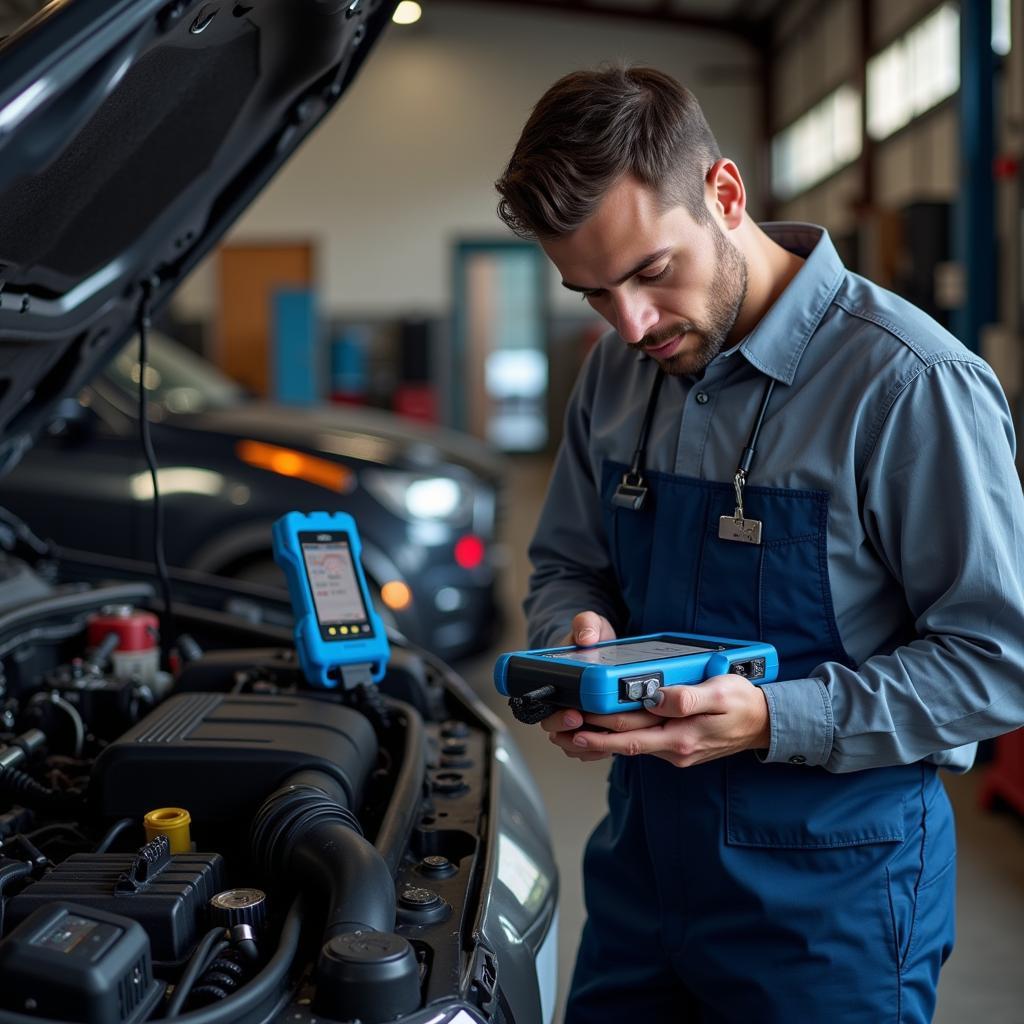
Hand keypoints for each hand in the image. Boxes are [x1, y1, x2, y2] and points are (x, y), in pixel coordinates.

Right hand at [538, 611, 617, 762]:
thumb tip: (586, 637)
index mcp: (554, 682)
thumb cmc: (590, 639)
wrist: (601, 648)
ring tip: (603, 737)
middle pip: (554, 728)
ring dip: (584, 744)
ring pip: (571, 743)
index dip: (556, 716)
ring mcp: (576, 717)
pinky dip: (598, 750)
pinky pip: (589, 748)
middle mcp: (560, 703)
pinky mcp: (593, 727)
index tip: (573, 713)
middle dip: (568, 729)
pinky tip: (612, 743)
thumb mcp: (591, 626)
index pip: (542, 705)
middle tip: (583, 721)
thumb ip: (587, 625)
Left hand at [548, 675, 771, 767]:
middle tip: (560, 731)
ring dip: (601, 741)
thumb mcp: (721, 694)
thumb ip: (688, 698)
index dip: (601, 728)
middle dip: (590, 739)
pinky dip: (620, 739)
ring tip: (570, 735)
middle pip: (623, 743)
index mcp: (682, 737)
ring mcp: (674, 751)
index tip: (576, 721)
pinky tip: (604, 733)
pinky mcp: (675, 747)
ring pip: (631, 745)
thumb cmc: (744, 704)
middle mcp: (674, 749)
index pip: (631, 733)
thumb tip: (658, 698)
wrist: (764, 724)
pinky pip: (643, 744)